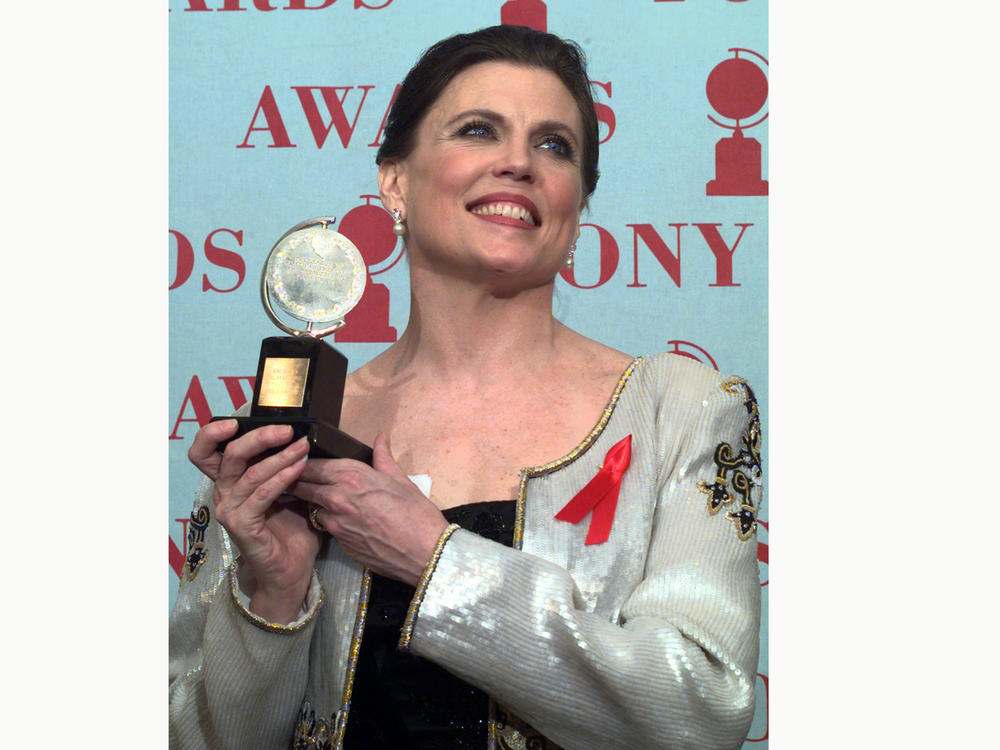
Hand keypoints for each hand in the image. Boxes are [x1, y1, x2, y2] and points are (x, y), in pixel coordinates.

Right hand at [188, 420, 321, 623]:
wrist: (292, 571)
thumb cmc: (291, 529)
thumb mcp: (290, 490)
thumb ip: (286, 465)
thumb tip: (300, 436)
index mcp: (230, 482)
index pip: (206, 452)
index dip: (213, 433)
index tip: (236, 420)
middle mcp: (224, 494)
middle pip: (230, 454)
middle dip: (260, 437)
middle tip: (287, 430)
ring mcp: (231, 510)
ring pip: (250, 473)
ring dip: (280, 457)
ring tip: (303, 448)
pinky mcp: (242, 526)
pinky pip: (262, 494)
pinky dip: (282, 478)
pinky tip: (299, 468)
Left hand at [291, 433, 449, 586]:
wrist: (424, 553)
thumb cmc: (417, 514)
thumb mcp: (401, 480)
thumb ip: (383, 457)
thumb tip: (381, 438)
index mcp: (352, 476)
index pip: (312, 465)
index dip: (303, 462)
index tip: (300, 460)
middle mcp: (337, 497)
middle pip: (302, 484)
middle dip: (297, 479)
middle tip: (293, 476)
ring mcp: (335, 522)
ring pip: (310, 506)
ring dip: (311, 500)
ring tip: (317, 496)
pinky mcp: (338, 542)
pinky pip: (324, 525)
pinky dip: (327, 519)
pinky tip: (339, 518)